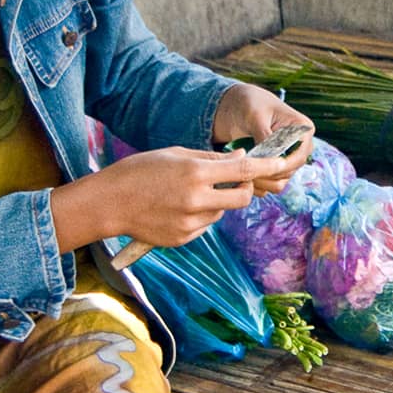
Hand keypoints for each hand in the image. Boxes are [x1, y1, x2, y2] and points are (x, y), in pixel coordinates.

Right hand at [59, 146, 290, 249]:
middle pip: (241, 199)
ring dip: (216, 202)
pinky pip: (205, 225)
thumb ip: (211, 158)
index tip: (284, 163)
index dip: (268, 167)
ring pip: (222, 212)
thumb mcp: (175, 154)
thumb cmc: (140, 171)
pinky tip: (176, 208)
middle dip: (244, 190)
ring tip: (186, 194)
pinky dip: (200, 216)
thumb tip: (243, 160)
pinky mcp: (183, 239)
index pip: (243, 172)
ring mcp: (190, 223)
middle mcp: (196, 200)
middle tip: (235, 182)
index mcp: (194, 173)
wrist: (108, 203)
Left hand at [211, 84, 316, 193]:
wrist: (238, 107)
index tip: (260, 168)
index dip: (281, 165)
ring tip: (242, 177)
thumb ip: (264, 135)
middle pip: (291, 171)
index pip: (299, 155)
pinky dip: (258, 184)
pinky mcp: (276, 167)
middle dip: (269, 174)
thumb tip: (270, 158)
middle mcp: (300, 146)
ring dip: (263, 182)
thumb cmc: (250, 104)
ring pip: (281, 181)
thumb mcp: (255, 116)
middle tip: (246, 174)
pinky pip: (271, 184)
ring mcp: (288, 158)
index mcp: (303, 130)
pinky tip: (243, 179)